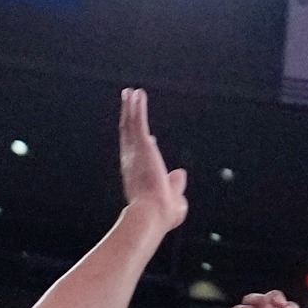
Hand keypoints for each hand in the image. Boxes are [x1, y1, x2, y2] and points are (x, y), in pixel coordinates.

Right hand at [118, 88, 187, 231]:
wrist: (152, 214)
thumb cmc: (162, 213)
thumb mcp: (175, 200)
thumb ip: (177, 185)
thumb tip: (180, 173)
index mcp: (137, 176)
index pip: (135, 156)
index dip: (136, 144)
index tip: (145, 136)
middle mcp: (132, 162)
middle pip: (127, 134)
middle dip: (127, 118)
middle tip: (127, 105)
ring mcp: (135, 152)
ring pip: (130, 125)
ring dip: (130, 108)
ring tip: (130, 93)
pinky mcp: (142, 145)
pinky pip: (138, 122)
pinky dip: (136, 108)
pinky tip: (136, 95)